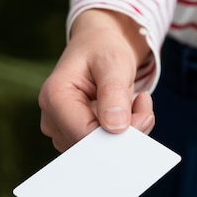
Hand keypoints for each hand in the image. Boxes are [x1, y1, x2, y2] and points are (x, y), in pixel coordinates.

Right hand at [39, 9, 154, 151]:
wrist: (99, 47)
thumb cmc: (104, 49)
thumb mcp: (114, 63)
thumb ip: (114, 93)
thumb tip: (116, 127)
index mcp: (55, 96)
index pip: (84, 133)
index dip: (116, 134)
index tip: (144, 117)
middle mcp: (52, 118)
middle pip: (92, 146)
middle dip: (126, 131)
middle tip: (144, 105)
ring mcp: (62, 130)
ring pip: (100, 149)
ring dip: (127, 130)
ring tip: (135, 101)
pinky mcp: (75, 136)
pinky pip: (103, 146)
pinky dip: (123, 132)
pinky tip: (128, 110)